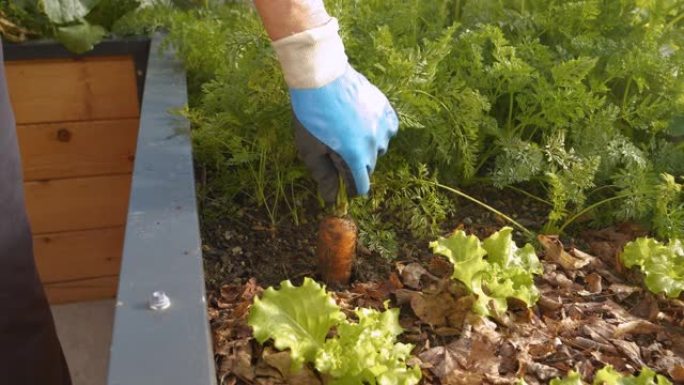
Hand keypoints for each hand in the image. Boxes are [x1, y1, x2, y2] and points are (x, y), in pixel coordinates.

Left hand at [292, 66, 397, 202]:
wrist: (321, 76)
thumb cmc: (311, 114)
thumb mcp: (310, 149)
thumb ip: (324, 175)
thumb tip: (332, 199)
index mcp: (355, 156)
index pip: (361, 185)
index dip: (350, 187)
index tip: (342, 183)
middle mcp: (374, 144)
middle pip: (369, 167)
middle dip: (355, 165)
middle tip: (337, 151)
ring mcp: (382, 125)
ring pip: (380, 148)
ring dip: (367, 148)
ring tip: (349, 134)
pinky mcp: (385, 108)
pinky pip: (389, 129)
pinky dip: (380, 132)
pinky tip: (367, 127)